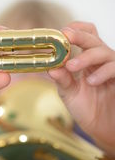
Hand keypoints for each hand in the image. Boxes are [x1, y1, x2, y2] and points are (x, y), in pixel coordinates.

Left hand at [49, 21, 114, 155]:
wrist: (102, 130)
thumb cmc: (87, 108)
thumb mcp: (69, 93)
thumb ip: (62, 79)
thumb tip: (51, 68)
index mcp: (86, 59)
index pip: (84, 35)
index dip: (74, 30)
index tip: (61, 32)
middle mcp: (100, 60)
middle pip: (92, 38)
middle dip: (78, 36)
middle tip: (66, 37)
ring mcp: (111, 68)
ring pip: (103, 51)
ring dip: (86, 56)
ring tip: (72, 67)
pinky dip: (103, 72)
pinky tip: (91, 81)